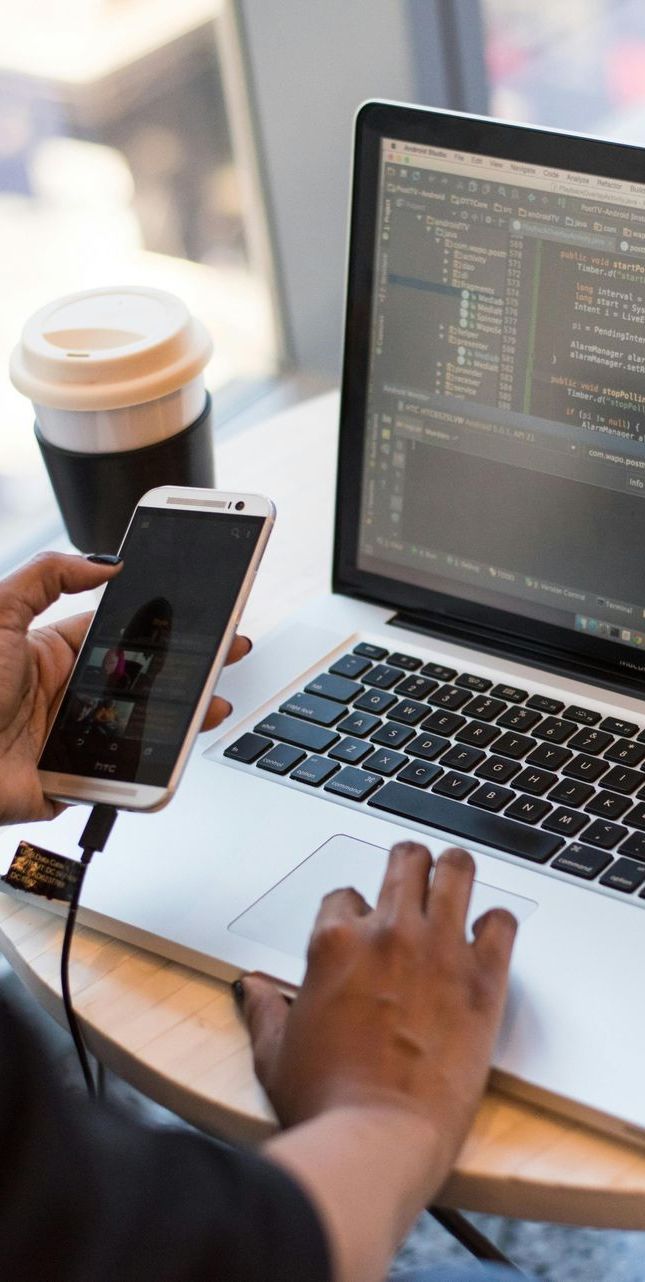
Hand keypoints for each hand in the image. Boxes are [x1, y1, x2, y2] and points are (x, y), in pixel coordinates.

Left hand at [0, 552, 249, 823]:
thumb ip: (47, 576)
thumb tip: (103, 562)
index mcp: (49, 653)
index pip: (119, 634)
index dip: (160, 626)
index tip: (196, 616)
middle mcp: (65, 695)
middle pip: (141, 680)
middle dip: (187, 668)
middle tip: (227, 652)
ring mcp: (71, 740)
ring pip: (141, 727)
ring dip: (182, 716)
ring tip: (214, 703)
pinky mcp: (72, 781)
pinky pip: (121, 775)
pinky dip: (152, 768)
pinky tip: (179, 749)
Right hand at [239, 842, 516, 1173]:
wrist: (378, 1139)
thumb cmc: (326, 1102)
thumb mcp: (275, 1054)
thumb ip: (265, 1010)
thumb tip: (252, 988)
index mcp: (335, 942)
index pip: (345, 895)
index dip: (353, 911)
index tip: (361, 929)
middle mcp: (388, 933)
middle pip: (405, 860)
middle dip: (408, 864)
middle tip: (414, 877)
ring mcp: (439, 950)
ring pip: (456, 870)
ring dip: (454, 872)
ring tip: (455, 881)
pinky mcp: (483, 979)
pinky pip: (502, 922)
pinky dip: (497, 924)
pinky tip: (489, 937)